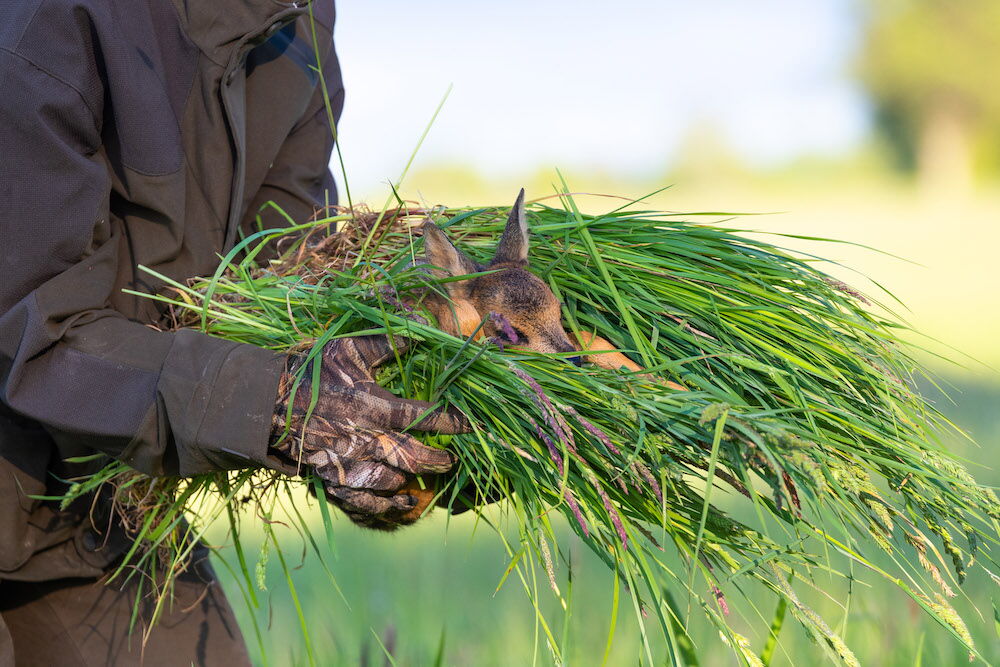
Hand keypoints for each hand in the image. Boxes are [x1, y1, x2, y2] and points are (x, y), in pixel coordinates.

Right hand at [270, 334, 468, 529]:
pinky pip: (363, 502)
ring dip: (414, 480)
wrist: (266, 402)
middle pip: (414, 457)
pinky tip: (401, 503)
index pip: (423, 418)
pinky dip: (385, 506)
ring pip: (392, 481)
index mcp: (373, 406)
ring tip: (429, 476)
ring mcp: (348, 463)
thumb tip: (424, 327)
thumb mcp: (350, 348)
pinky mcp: (332, 479)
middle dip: (438, 460)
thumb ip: (388, 341)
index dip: (450, 422)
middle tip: (452, 459)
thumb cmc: (312, 371)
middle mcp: (365, 439)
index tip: (469, 424)